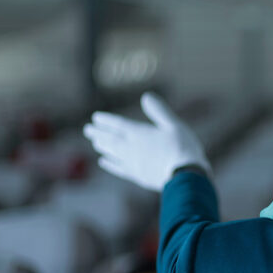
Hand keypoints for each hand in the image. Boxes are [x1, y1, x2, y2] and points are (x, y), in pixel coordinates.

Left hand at [83, 92, 210, 191]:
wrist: (185, 177)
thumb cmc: (183, 148)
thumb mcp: (174, 125)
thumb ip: (159, 111)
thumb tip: (146, 96)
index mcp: (140, 133)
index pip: (119, 125)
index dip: (106, 120)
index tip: (95, 117)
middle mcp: (132, 148)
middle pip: (111, 139)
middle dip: (99, 133)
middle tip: (87, 129)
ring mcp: (133, 163)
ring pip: (113, 153)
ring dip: (103, 147)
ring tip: (95, 143)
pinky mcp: (138, 176)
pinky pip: (119, 169)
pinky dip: (110, 165)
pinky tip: (103, 162)